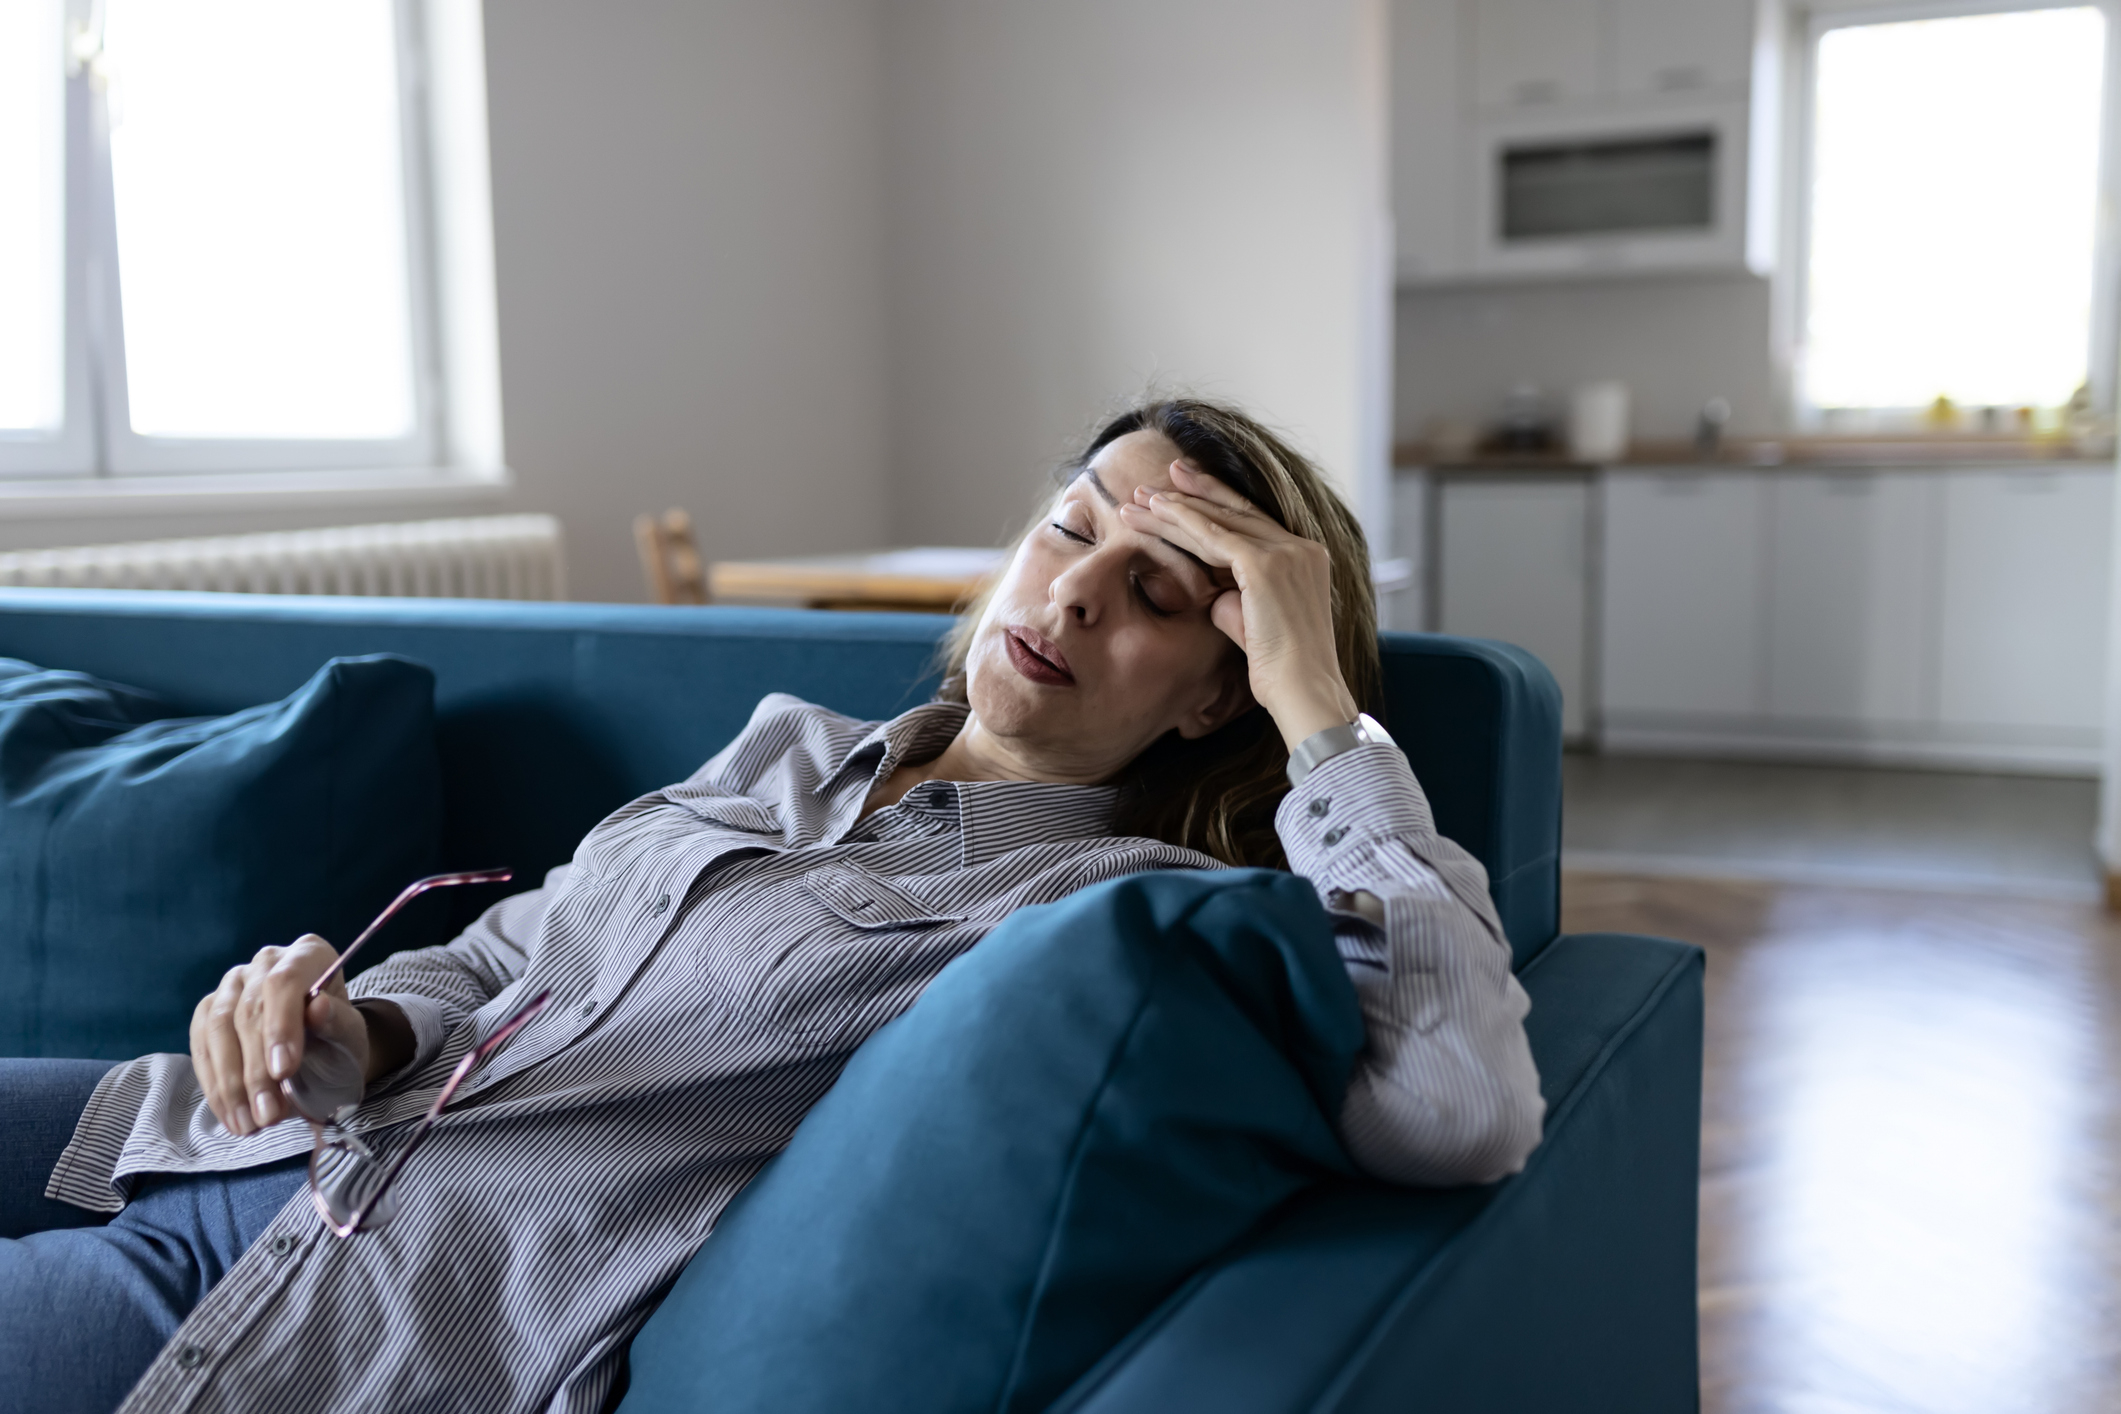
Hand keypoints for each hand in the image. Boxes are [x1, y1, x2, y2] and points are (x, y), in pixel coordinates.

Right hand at [190, 935, 369, 1136]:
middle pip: (249, 1012)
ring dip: (231, 1085)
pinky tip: (231, 1115)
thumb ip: (337, 1022)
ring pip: (218, 1030)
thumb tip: (318, 1007)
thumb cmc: (339, 1037)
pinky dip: (215, 1086)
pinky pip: (201, 1048)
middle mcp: (265, 962)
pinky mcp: (208, 1011)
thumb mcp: (350, 1035)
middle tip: (268, 1116)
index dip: (281, 1027)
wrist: (323, 1049)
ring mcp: (232, 985)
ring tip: (249, 1124)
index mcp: (307, 954)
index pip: (285, 982)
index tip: (283, 1071)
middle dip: (256, 1071)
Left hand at [1119, 460, 1359, 750]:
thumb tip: (1213, 595)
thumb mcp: (1255, 626)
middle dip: (1194, 494)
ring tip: (1140, 498)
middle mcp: (1302, 548)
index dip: (1217, 505)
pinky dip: (1181, 522)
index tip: (1184, 493)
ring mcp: (1286, 553)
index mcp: (1306, 559)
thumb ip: (1236, 603)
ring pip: (1219, 521)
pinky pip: (1213, 536)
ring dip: (1176, 508)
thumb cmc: (1280, 674)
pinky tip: (1154, 513)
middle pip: (1237, 512)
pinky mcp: (1265, 566)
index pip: (1254, 523)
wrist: (1302, 692)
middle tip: (1160, 480)